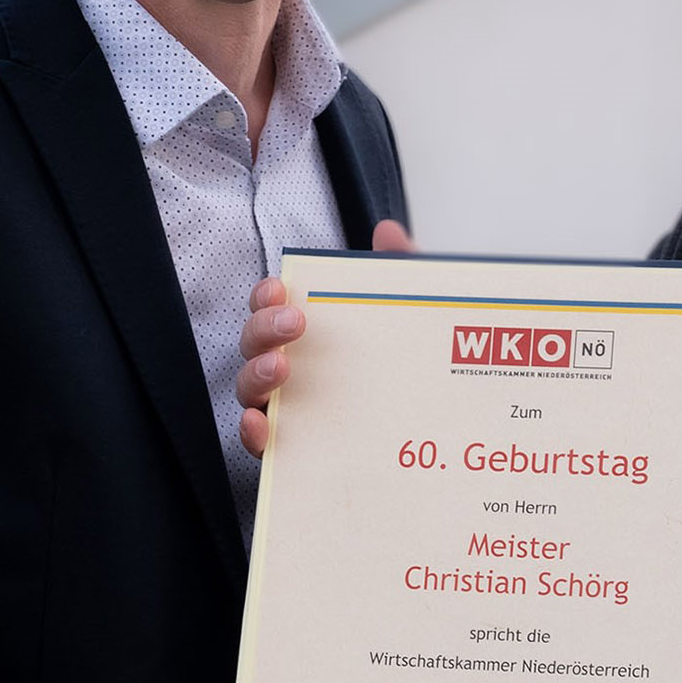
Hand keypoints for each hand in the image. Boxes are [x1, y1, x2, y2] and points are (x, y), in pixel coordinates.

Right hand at [238, 218, 412, 458]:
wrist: (432, 433)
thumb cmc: (403, 368)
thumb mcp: (409, 319)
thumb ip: (402, 274)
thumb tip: (388, 232)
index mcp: (306, 335)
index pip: (270, 308)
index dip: (266, 295)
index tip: (279, 287)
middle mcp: (286, 369)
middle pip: (253, 343)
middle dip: (264, 328)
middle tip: (294, 322)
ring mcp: (284, 409)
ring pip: (250, 389)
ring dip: (256, 375)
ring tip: (279, 369)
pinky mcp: (289, 450)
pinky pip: (259, 443)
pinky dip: (251, 432)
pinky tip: (260, 423)